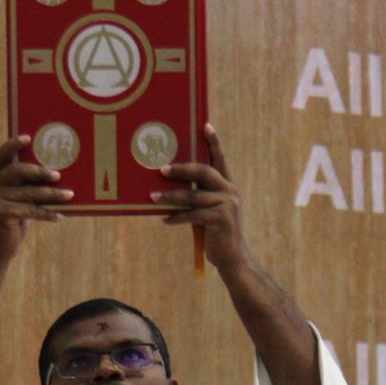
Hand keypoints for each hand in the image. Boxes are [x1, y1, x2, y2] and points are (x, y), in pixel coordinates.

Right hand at [0, 136, 70, 264]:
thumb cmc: (9, 224)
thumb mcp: (13, 202)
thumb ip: (22, 188)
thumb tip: (52, 174)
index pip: (0, 156)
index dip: (13, 145)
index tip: (29, 137)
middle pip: (16, 170)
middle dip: (39, 171)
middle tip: (58, 174)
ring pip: (27, 192)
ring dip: (50, 194)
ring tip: (68, 194)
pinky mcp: (0, 214)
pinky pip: (29, 210)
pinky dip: (46, 213)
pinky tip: (60, 215)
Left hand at [155, 124, 247, 272]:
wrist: (233, 258)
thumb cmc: (216, 233)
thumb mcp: (209, 210)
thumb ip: (199, 196)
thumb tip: (171, 184)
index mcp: (228, 186)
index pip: (220, 159)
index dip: (214, 142)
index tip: (206, 125)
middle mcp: (230, 191)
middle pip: (203, 171)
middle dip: (181, 169)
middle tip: (161, 169)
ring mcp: (227, 205)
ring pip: (192, 196)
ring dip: (170, 197)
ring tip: (152, 197)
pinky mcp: (220, 220)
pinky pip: (192, 215)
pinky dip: (176, 218)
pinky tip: (165, 220)